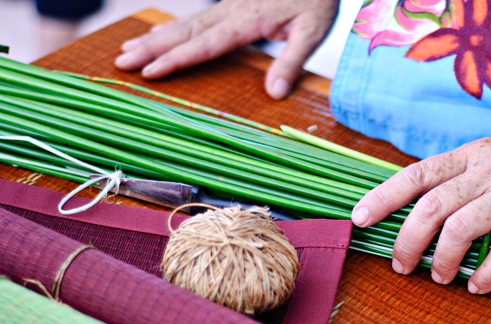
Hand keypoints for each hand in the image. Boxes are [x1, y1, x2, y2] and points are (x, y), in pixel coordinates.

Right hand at [115, 0, 339, 98]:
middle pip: (185, 32)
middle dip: (152, 47)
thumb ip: (292, 61)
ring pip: (185, 23)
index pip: (206, 44)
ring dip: (156, 36)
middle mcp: (231, 11)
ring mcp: (228, 6)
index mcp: (248, 20)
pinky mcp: (230, 4)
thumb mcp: (312, 31)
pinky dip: (173, 27)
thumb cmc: (316, 0)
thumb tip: (274, 94)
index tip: (150, 71)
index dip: (177, 59)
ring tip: (127, 49)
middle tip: (121, 62)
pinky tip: (160, 33)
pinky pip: (195, 18)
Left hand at [351, 132, 490, 293]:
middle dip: (407, 242)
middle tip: (402, 266)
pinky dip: (485, 274)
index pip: (416, 174)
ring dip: (442, 261)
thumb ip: (460, 179)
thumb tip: (415, 212)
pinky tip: (477, 286)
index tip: (359, 219)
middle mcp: (490, 168)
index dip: (382, 197)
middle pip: (431, 207)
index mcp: (471, 155)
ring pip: (461, 229)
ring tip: (440, 277)